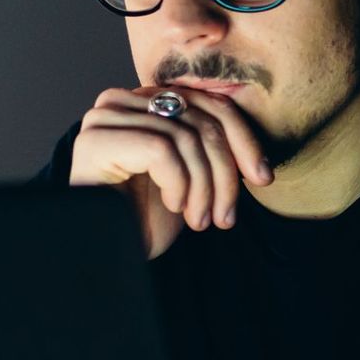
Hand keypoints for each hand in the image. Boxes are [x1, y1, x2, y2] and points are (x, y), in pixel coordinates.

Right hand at [68, 86, 272, 259]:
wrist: (104, 256)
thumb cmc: (142, 221)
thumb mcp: (188, 180)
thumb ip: (208, 149)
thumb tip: (255, 153)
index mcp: (145, 103)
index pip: (210, 104)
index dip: (243, 140)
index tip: (263, 178)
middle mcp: (121, 102)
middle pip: (201, 119)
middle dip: (225, 172)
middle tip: (225, 216)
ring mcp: (105, 119)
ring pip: (185, 136)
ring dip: (204, 187)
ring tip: (200, 220)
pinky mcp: (97, 141)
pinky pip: (161, 150)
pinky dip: (178, 184)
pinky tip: (174, 208)